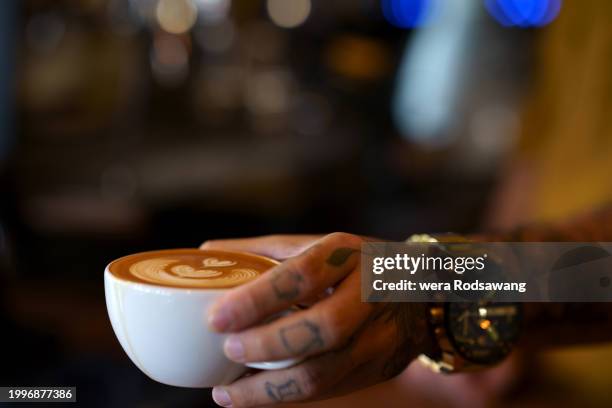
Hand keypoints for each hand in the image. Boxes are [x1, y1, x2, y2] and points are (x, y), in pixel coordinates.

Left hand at [201, 233, 435, 406]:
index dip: (257, 299)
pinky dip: (287, 398)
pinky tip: (254, 396)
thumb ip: (265, 249)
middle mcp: (367, 294)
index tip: (216, 317)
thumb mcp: (320, 244)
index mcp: (347, 255)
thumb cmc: (356, 263)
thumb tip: (208, 252)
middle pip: (321, 328)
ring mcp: (377, 336)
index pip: (302, 275)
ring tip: (227, 393)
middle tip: (228, 351)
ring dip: (269, 390)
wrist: (424, 290)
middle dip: (266, 345)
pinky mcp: (377, 369)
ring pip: (324, 373)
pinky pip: (329, 390)